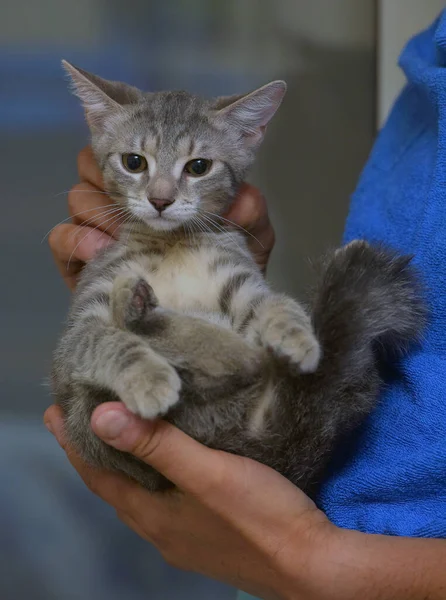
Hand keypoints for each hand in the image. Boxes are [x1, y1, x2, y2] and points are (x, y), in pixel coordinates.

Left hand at [44, 402, 332, 599]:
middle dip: (93, 452)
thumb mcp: (207, 473)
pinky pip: (164, 501)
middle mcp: (162, 531)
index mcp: (153, 516)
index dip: (73, 445)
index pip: (98, 476)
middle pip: (115, 486)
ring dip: (123, 464)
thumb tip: (101, 417)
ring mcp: (185, 538)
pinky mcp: (208, 536)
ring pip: (140, 494)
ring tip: (117, 435)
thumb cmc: (260, 515)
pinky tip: (167, 465)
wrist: (313, 566)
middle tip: (78, 418)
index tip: (55, 412)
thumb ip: (157, 446)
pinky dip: (152, 476)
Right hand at [49, 147, 274, 288]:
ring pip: (78, 196)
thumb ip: (250, 213)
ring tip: (124, 233)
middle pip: (94, 162)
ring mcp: (103, 228)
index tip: (154, 162)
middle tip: (134, 195)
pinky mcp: (85, 260)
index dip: (136, 145)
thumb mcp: (247, 239)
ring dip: (97, 209)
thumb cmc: (227, 271)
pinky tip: (103, 251)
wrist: (210, 315)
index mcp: (159, 181)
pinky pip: (63, 238)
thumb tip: (246, 198)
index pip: (134, 145)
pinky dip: (78, 239)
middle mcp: (128, 200)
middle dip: (111, 173)